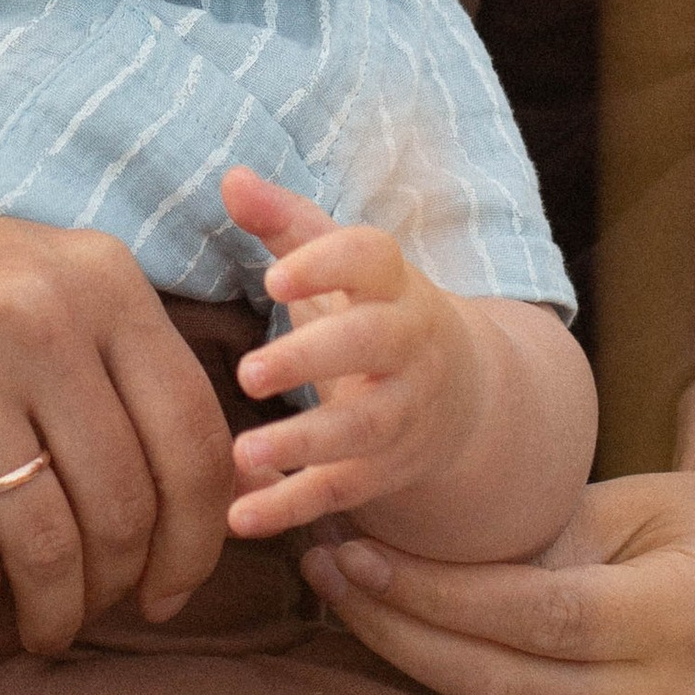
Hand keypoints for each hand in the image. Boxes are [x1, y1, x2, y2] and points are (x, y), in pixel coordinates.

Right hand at [0, 203, 234, 656]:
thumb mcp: (25, 277)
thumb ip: (113, 351)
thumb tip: (215, 478)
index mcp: (96, 274)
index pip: (193, 431)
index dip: (198, 533)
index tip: (173, 587)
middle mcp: (40, 309)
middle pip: (127, 499)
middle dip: (121, 584)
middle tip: (91, 614)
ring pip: (51, 537)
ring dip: (53, 608)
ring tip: (39, 626)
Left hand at [220, 172, 478, 542]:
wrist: (464, 393)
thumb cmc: (372, 310)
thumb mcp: (341, 264)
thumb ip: (286, 222)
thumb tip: (231, 176)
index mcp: (392, 281)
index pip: (370, 257)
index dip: (325, 264)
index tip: (272, 279)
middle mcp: (409, 344)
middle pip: (371, 344)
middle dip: (313, 358)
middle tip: (249, 374)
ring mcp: (406, 411)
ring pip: (364, 428)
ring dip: (305, 442)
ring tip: (242, 454)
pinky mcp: (390, 469)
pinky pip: (345, 490)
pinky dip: (293, 507)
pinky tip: (239, 518)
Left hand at [297, 329, 694, 694]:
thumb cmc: (682, 521)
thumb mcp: (616, 503)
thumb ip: (527, 538)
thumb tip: (400, 542)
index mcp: (688, 615)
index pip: (534, 614)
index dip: (434, 592)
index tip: (353, 552)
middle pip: (505, 681)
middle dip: (399, 630)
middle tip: (325, 570)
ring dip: (410, 658)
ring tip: (338, 595)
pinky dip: (450, 684)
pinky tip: (391, 638)